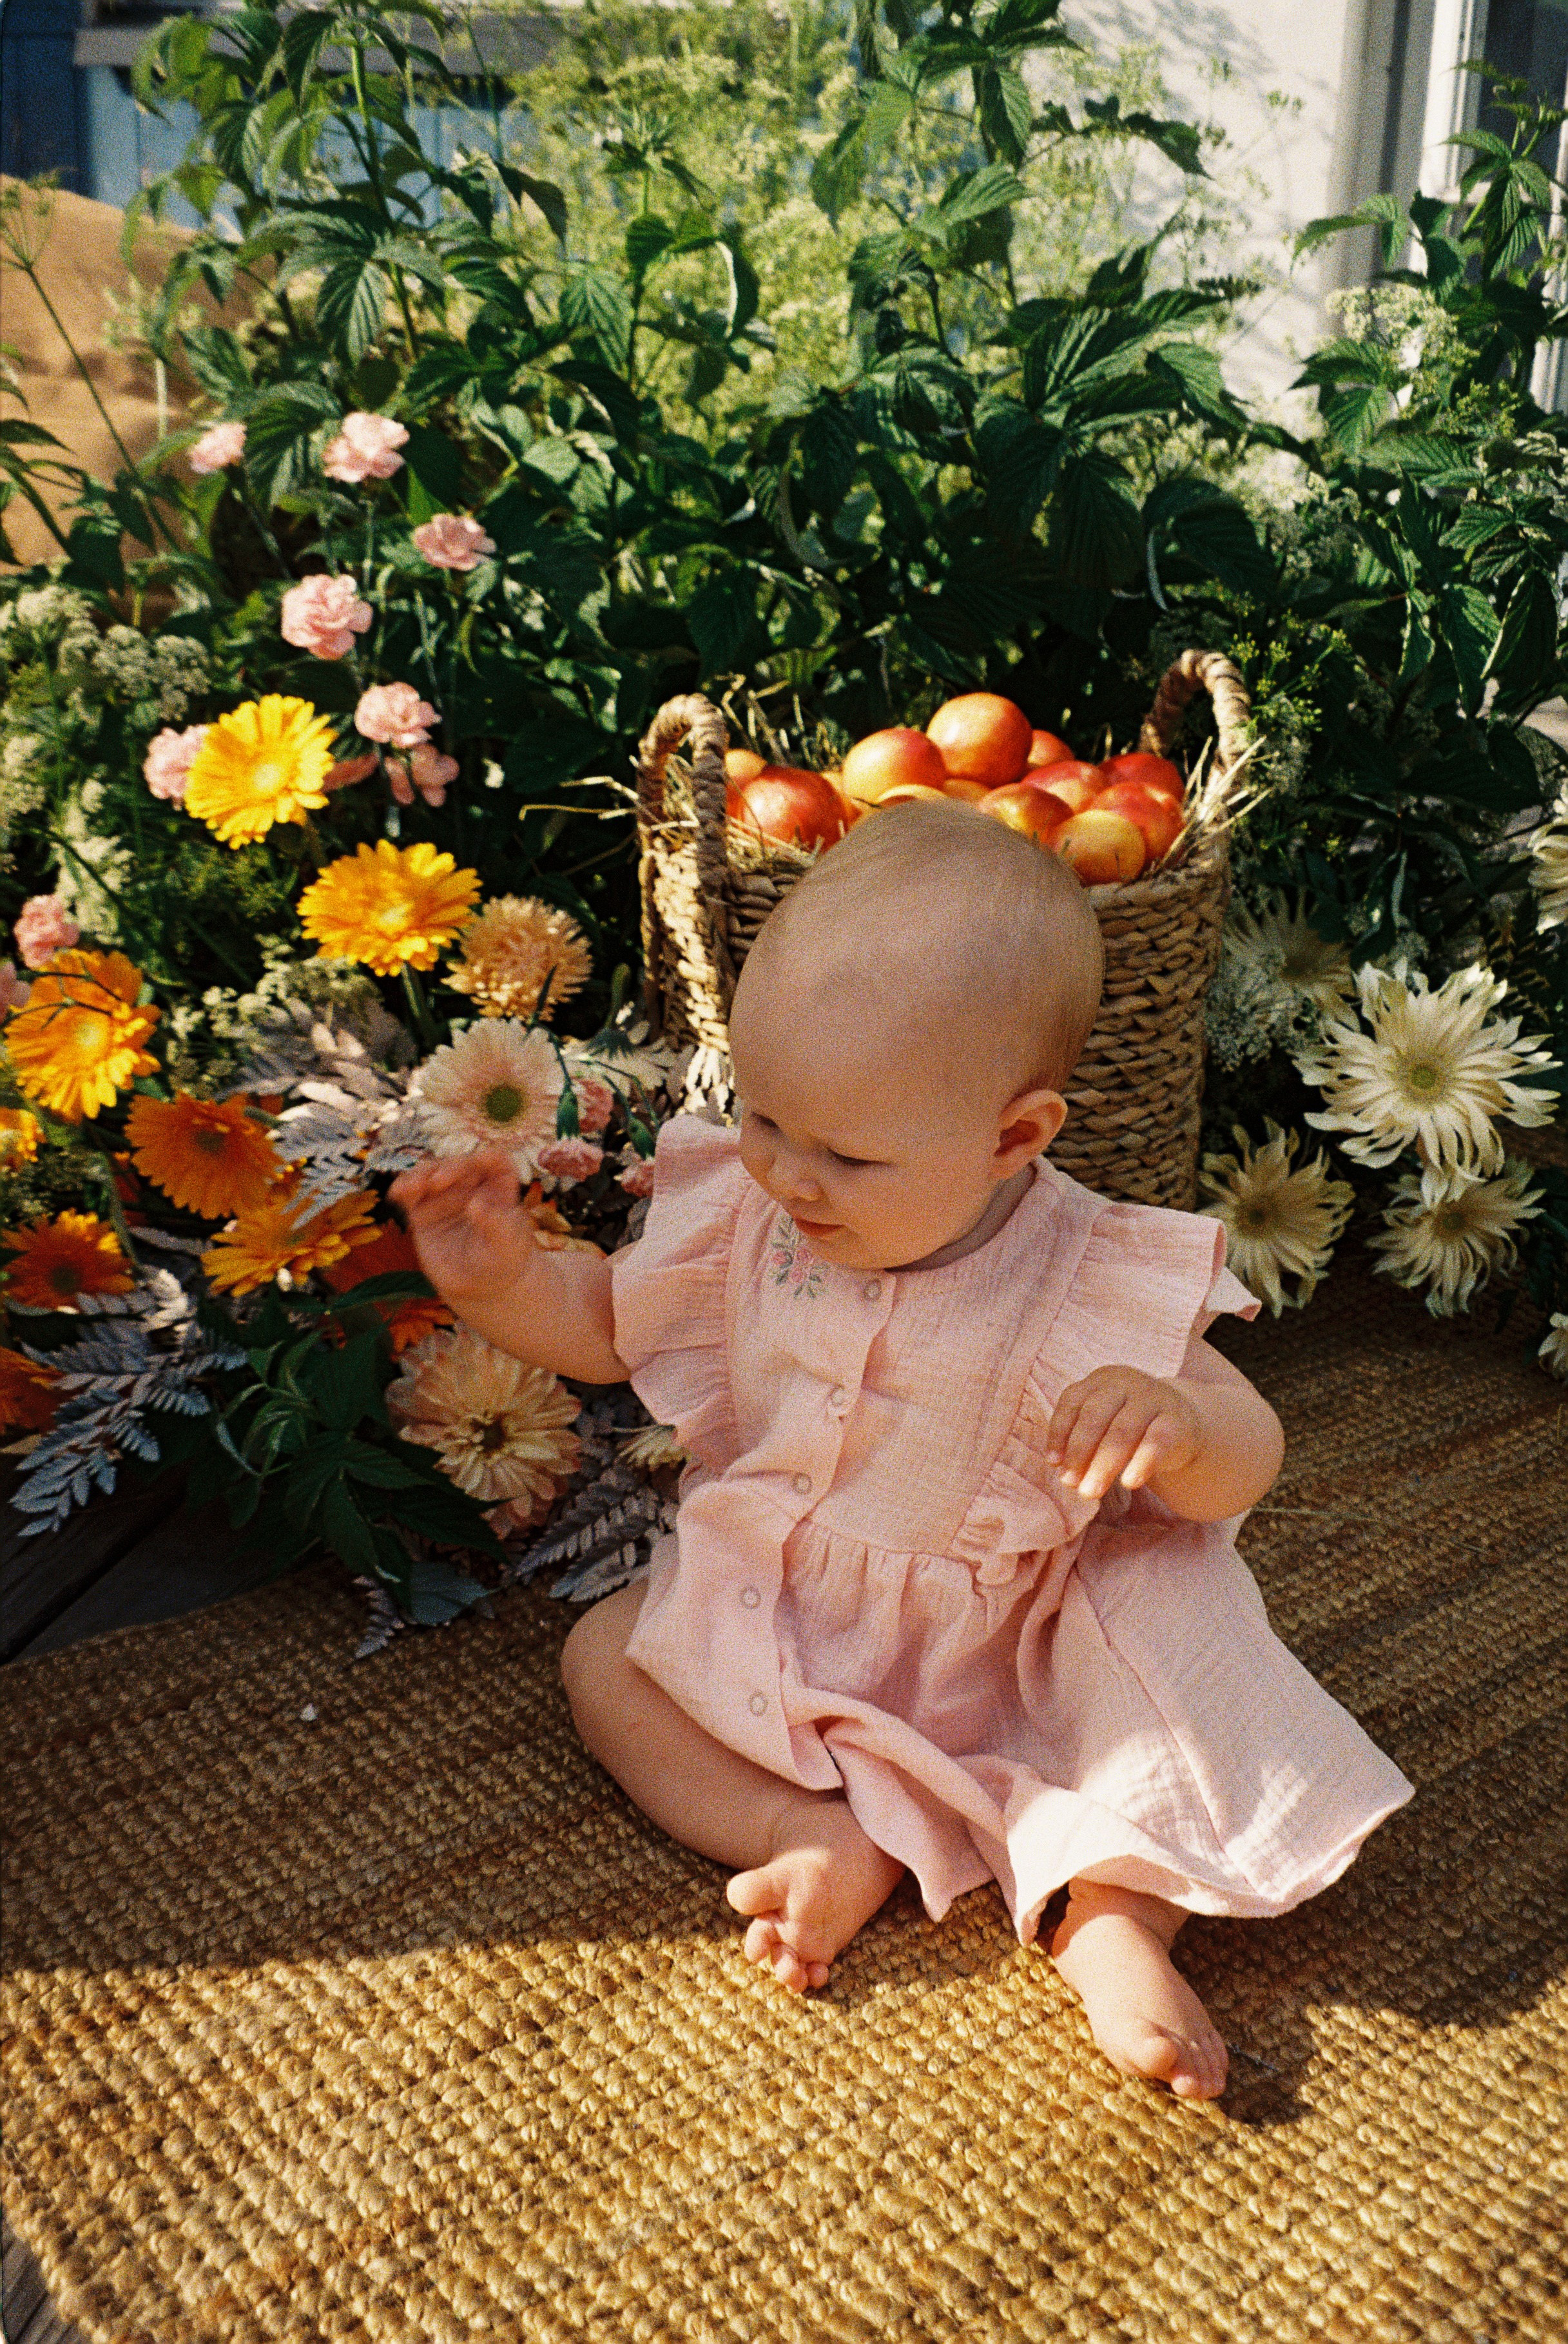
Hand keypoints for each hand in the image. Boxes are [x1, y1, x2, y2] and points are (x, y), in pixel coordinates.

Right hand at [388, 1147, 540, 1303]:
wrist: (480, 1285)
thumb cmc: (502, 1260)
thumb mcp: (507, 1244)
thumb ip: (497, 1223)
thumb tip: (475, 1203)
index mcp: (499, 1186)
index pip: (496, 1162)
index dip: (486, 1159)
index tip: (478, 1163)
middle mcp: (471, 1184)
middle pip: (459, 1165)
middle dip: (448, 1169)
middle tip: (438, 1182)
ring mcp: (445, 1195)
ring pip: (431, 1174)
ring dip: (421, 1175)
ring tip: (413, 1187)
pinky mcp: (423, 1209)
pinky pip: (411, 1194)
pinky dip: (403, 1188)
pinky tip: (397, 1193)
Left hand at [1045, 1366, 1203, 1503]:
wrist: (1182, 1424)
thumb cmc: (1130, 1427)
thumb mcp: (1104, 1427)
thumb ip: (1083, 1445)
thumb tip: (1066, 1477)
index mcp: (1102, 1379)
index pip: (1073, 1401)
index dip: (1059, 1432)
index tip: (1053, 1463)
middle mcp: (1126, 1382)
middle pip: (1095, 1416)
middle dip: (1079, 1452)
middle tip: (1070, 1483)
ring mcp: (1154, 1398)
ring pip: (1123, 1431)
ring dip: (1103, 1465)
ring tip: (1090, 1493)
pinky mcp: (1177, 1420)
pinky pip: (1157, 1442)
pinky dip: (1141, 1463)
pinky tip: (1129, 1483)